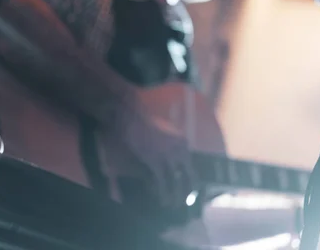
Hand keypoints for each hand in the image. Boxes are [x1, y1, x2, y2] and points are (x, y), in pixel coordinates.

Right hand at [113, 84, 196, 208]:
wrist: (128, 115)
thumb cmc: (140, 121)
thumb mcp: (160, 132)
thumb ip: (168, 145)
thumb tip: (168, 161)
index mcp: (182, 142)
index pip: (190, 166)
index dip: (190, 180)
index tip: (187, 190)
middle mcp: (180, 150)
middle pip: (189, 176)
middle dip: (186, 192)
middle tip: (183, 202)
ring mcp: (168, 156)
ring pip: (176, 182)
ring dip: (175, 196)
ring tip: (172, 205)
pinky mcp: (155, 161)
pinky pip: (162, 182)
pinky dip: (163, 193)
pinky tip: (161, 200)